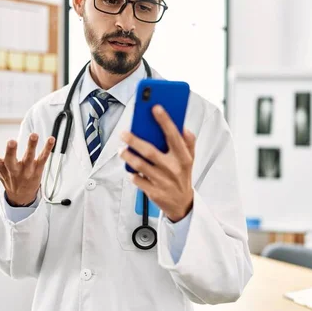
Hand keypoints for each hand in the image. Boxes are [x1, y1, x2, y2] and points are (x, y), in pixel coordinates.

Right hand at [0, 133, 54, 205]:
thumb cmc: (7, 176)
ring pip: (29, 158)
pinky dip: (48, 148)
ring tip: (34, 135)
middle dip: (11, 151)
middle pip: (11, 161)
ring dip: (31, 146)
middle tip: (11, 141)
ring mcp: (26, 170)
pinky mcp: (38, 169)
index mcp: (1, 168)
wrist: (21, 196)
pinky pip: (43, 158)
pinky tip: (51, 139)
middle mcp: (13, 170)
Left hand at [119, 105, 195, 221]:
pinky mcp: (153, 192)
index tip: (155, 107)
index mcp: (183, 157)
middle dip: (135, 140)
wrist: (182, 203)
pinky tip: (129, 168)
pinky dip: (132, 173)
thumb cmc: (182, 174)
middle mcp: (173, 168)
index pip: (173, 136)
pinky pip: (137, 180)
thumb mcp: (190, 158)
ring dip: (128, 156)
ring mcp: (162, 181)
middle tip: (124, 133)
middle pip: (150, 151)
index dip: (165, 121)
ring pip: (140, 166)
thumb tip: (183, 127)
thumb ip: (188, 141)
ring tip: (121, 149)